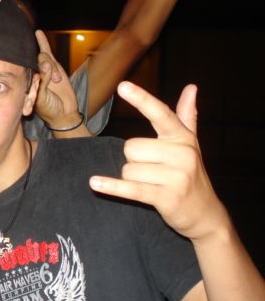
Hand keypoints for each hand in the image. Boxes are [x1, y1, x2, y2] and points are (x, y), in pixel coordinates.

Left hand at [34, 30, 80, 127]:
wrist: (64, 113)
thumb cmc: (49, 108)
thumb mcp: (41, 98)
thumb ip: (42, 82)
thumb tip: (46, 66)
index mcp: (27, 82)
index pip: (25, 70)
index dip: (26, 67)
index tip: (30, 72)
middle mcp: (34, 74)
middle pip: (36, 62)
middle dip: (46, 69)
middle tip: (54, 80)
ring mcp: (45, 69)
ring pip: (45, 59)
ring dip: (52, 69)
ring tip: (57, 80)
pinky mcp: (55, 67)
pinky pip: (47, 52)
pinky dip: (42, 42)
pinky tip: (38, 33)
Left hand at [89, 81, 227, 241]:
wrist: (206, 214)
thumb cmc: (191, 174)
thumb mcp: (191, 144)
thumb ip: (187, 116)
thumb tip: (192, 87)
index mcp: (183, 138)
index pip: (160, 114)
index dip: (141, 99)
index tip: (122, 86)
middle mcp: (182, 154)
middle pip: (131, 148)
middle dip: (134, 160)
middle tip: (152, 170)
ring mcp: (175, 177)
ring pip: (128, 169)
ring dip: (132, 178)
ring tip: (153, 183)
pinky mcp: (165, 197)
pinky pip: (130, 188)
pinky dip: (111, 187)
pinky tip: (94, 182)